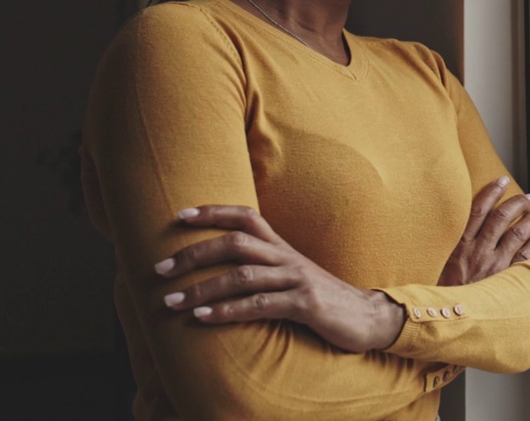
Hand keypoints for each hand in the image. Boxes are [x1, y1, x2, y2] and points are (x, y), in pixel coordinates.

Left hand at [153, 205, 404, 352]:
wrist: (369, 317)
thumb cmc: (324, 300)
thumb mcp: (293, 277)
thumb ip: (265, 269)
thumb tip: (225, 269)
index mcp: (283, 248)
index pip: (245, 216)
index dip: (212, 211)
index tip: (179, 215)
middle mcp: (287, 258)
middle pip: (235, 242)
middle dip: (193, 253)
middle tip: (159, 269)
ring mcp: (297, 279)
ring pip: (241, 275)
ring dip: (201, 288)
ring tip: (170, 300)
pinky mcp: (305, 304)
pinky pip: (259, 305)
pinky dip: (227, 311)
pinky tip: (203, 319)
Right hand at [438, 176, 529, 285]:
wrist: (447, 321)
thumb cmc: (442, 294)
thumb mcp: (439, 265)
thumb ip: (452, 246)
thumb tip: (463, 226)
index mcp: (459, 246)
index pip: (478, 210)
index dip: (491, 192)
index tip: (501, 181)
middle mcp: (478, 252)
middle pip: (501, 218)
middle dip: (517, 203)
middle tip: (527, 197)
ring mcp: (494, 266)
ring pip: (517, 234)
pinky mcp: (506, 280)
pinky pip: (526, 256)